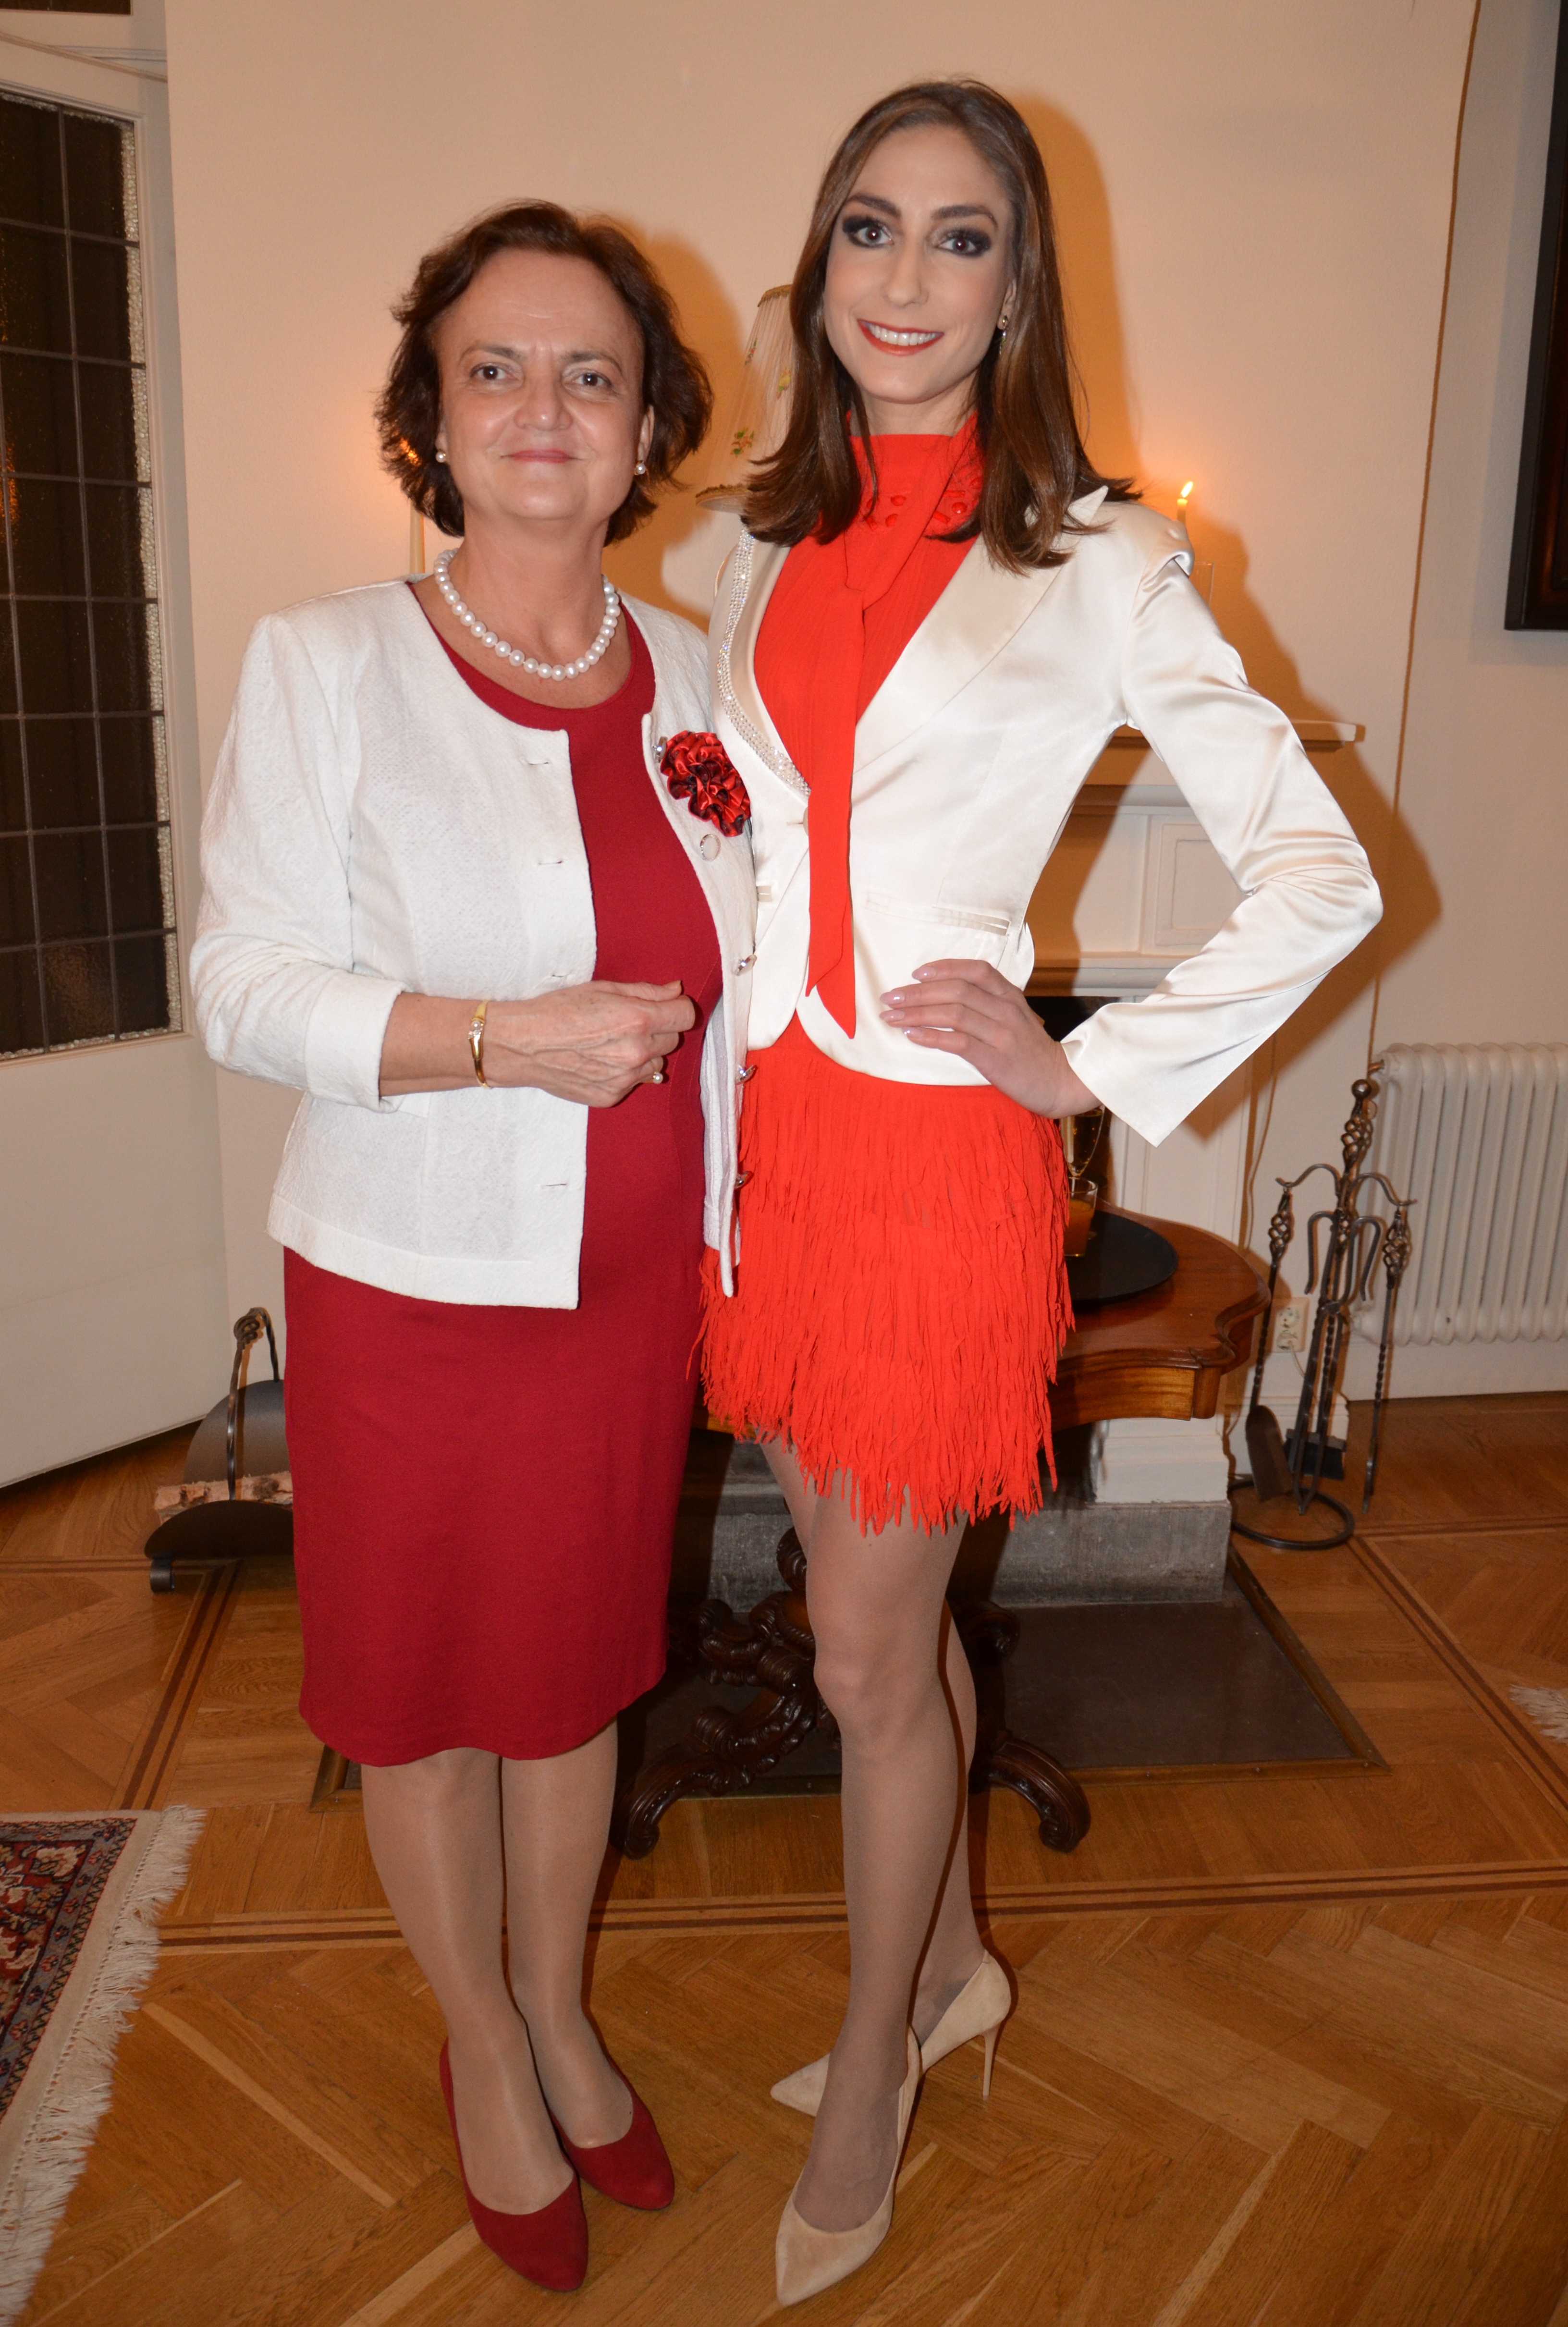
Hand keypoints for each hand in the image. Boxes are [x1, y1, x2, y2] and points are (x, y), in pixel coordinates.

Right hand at [484, 979, 695, 1103]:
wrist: (523, 1044)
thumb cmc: (558, 1010)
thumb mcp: (604, 989)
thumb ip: (646, 991)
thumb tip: (676, 990)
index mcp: (637, 1019)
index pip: (686, 1015)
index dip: (677, 1008)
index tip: (666, 1007)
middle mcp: (636, 1051)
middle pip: (673, 1040)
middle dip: (657, 1030)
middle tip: (627, 1024)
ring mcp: (625, 1078)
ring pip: (655, 1063)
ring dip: (643, 1054)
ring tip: (610, 1044)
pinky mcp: (612, 1096)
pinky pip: (635, 1082)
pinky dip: (624, 1073)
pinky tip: (599, 1062)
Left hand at [879, 958, 1099, 1117]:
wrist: (1060, 1081)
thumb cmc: (1031, 1052)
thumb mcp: (1016, 1019)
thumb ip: (989, 1005)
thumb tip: (946, 998)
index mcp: (1010, 996)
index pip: (975, 970)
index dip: (944, 967)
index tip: (916, 973)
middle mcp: (1006, 1010)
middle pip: (956, 990)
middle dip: (918, 992)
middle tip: (890, 997)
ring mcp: (1002, 1034)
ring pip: (953, 1013)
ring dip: (917, 1013)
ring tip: (892, 1016)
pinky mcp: (996, 1059)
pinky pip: (959, 1043)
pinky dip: (932, 1037)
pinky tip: (911, 1035)